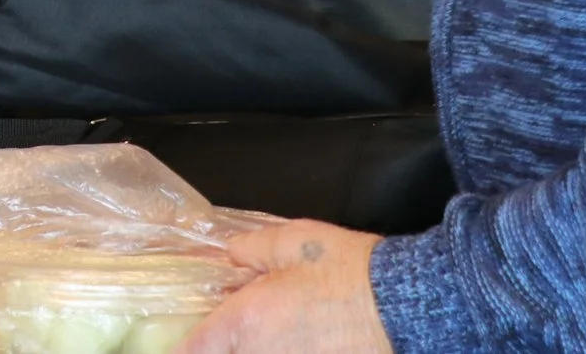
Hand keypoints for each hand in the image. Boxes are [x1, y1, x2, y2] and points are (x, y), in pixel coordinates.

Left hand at [182, 221, 389, 353]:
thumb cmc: (349, 270)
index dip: (183, 348)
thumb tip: (229, 258)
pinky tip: (307, 339)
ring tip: (285, 329)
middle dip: (227, 345)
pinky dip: (291, 351)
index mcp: (245, 322)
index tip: (176, 346)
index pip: (195, 348)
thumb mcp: (290, 242)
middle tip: (242, 326)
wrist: (409, 307)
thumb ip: (248, 251)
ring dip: (260, 348)